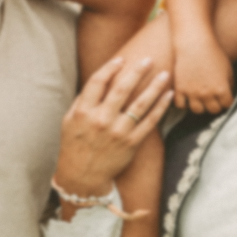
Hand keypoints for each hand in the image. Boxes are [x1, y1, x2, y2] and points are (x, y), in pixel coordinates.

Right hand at [52, 53, 174, 198]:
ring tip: (165, 73)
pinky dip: (160, 107)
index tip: (121, 59)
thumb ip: (82, 101)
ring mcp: (118, 132)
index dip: (110, 67)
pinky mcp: (131, 143)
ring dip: (154, 87)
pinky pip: (149, 122)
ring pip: (140, 104)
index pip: (98, 82)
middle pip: (122, 88)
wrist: (83, 176)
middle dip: (137, 71)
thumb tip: (98, 81)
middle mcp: (101, 119)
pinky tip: (168, 95)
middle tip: (149, 59)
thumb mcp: (69, 121)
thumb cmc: (75, 146)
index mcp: (84, 111)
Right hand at [172, 37, 235, 114]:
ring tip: (200, 98)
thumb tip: (228, 92)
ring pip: (197, 110)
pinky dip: (184, 103)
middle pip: (213, 110)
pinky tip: (187, 96)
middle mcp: (207, 94)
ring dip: (200, 105)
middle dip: (215, 104)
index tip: (224, 98)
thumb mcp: (227, 68)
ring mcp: (192, 93)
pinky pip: (181, 105)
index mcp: (221, 89)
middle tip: (213, 99)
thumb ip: (229, 83)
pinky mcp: (180, 89)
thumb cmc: (212, 53)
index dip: (226, 101)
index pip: (227, 105)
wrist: (194, 43)